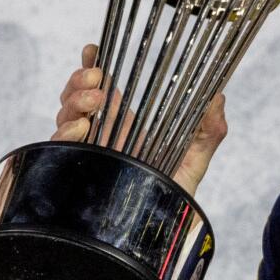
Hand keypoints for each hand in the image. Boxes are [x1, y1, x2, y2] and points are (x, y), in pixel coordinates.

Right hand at [51, 42, 227, 195]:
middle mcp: (102, 133)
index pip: (101, 86)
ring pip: (64, 114)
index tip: (93, 50)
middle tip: (98, 80)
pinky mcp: (76, 170)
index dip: (92, 65)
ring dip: (74, 101)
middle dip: (80, 80)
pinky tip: (82, 127)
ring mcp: (88, 150)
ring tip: (94, 103)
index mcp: (125, 123)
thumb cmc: (175, 194)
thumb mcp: (195, 157)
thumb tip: (220, 97)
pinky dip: (67, 131)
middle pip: (76, 95)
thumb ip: (208, 129)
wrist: (165, 229)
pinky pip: (59, 145)